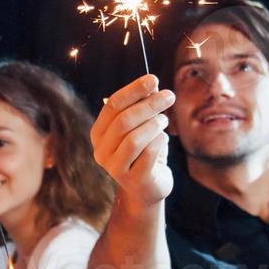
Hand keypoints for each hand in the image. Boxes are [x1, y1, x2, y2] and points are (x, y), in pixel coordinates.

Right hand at [91, 74, 174, 206]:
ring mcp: (115, 168)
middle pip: (123, 120)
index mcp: (98, 134)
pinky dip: (160, 140)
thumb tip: (153, 86)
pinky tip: (163, 137)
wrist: (146, 189)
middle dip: (149, 104)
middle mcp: (101, 152)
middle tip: (169, 96)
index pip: (112, 106)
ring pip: (135, 138)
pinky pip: (149, 152)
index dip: (133, 90)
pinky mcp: (134, 179)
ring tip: (164, 119)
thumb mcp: (139, 128)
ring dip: (154, 123)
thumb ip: (141, 108)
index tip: (153, 79)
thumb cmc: (143, 153)